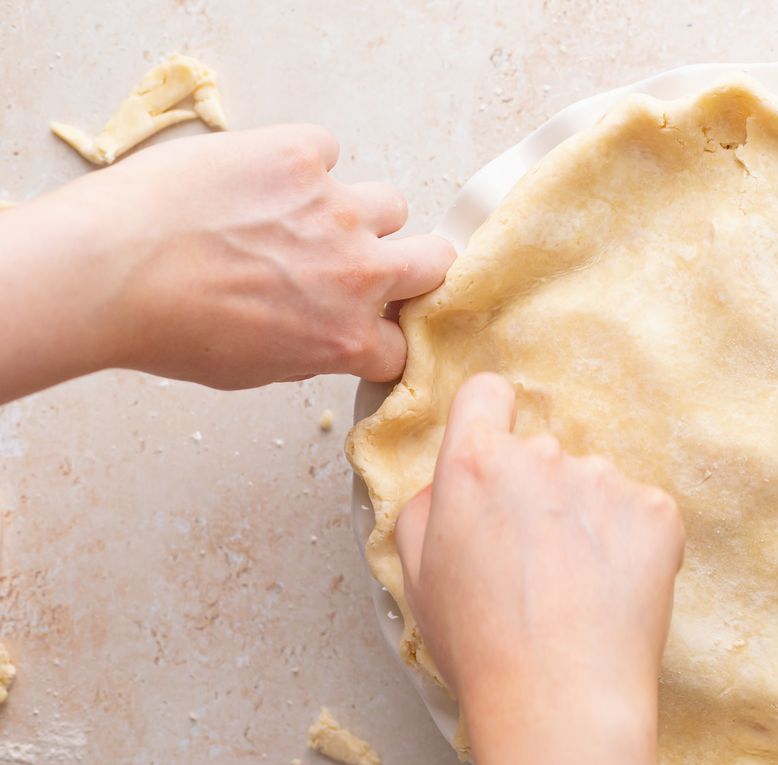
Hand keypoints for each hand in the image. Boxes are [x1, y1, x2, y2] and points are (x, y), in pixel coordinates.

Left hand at [4, 123, 452, 392]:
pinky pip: (325, 149)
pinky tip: (259, 179)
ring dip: (357, 211)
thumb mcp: (250, 371)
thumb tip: (320, 335)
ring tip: (300, 214)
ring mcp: (335, 209)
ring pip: (388, 203)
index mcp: (347, 338)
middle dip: (413, 265)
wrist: (108, 270)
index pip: (405, 340)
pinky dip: (301, 162)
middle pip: (436, 262)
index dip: (386, 328)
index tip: (369, 319)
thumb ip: (308, 353)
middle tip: (369, 262)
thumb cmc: (163, 327)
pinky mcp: (299, 154)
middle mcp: (357, 273)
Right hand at [394, 372, 684, 726]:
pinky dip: (634, 548)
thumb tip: (448, 483)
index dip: (491, 422)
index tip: (499, 456)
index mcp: (473, 465)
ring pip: (596, 488)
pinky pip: (642, 514)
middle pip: (543, 456)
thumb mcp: (414, 577)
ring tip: (578, 593)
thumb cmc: (481, 647)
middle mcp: (541, 457)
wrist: (560, 699)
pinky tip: (614, 596)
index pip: (485, 396)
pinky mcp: (657, 510)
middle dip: (542, 498)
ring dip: (590, 524)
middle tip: (538, 569)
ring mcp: (605, 480)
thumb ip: (425, 508)